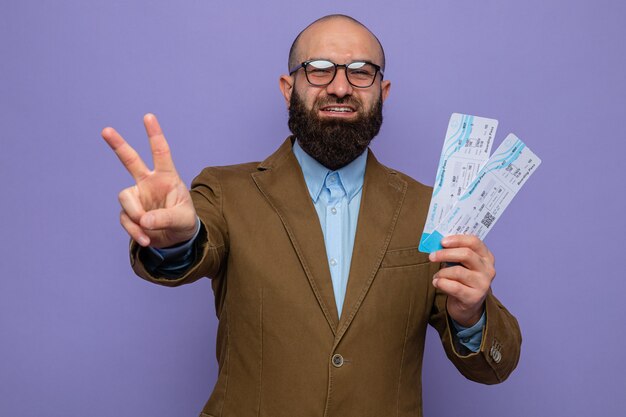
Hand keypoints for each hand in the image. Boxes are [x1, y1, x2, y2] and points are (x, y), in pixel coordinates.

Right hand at [101, 113, 197, 247]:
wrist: (176, 240)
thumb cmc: (184, 222)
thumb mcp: (182, 220)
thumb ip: (165, 218)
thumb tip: (144, 220)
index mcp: (167, 177)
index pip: (161, 153)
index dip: (154, 134)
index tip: (148, 116)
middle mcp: (149, 183)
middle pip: (130, 160)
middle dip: (118, 145)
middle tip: (105, 130)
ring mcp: (137, 196)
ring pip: (125, 198)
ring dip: (136, 216)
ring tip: (150, 229)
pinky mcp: (130, 212)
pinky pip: (126, 219)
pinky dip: (136, 232)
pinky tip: (147, 239)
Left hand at [428, 235, 495, 326]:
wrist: (468, 305)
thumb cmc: (463, 280)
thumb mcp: (462, 264)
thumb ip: (454, 253)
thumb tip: (436, 244)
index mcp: (486, 257)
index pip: (474, 242)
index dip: (457, 239)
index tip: (442, 241)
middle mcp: (488, 269)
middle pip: (466, 254)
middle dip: (445, 254)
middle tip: (432, 256)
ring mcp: (483, 284)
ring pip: (458, 271)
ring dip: (442, 272)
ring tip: (436, 275)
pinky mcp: (474, 297)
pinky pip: (454, 287)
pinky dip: (441, 283)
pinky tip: (437, 283)